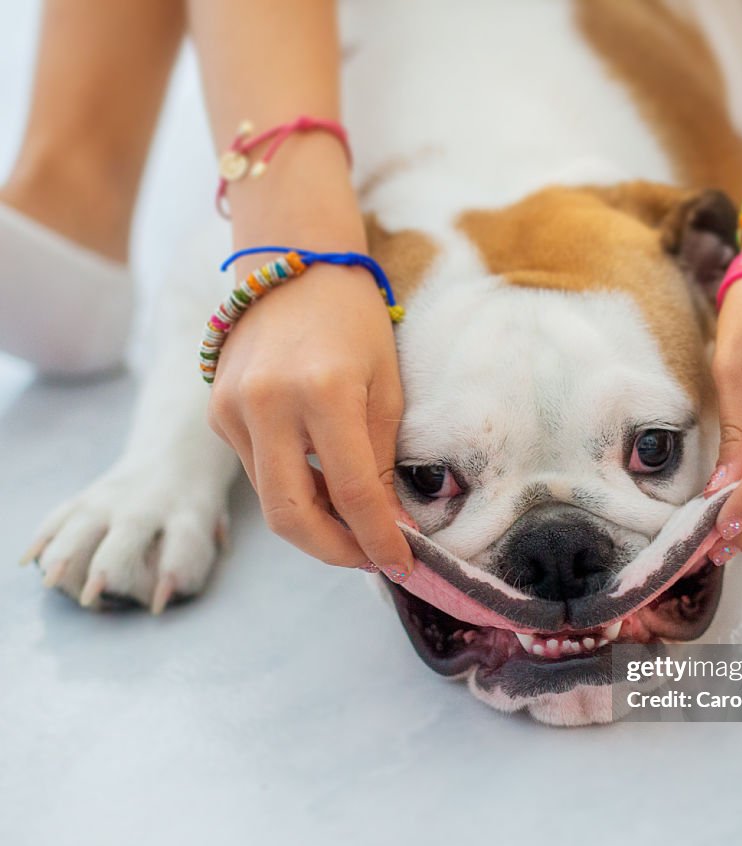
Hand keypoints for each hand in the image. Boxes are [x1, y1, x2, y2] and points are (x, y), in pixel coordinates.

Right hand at [206, 260, 412, 575]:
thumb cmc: (355, 322)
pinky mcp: (218, 414)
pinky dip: (292, 490)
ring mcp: (232, 410)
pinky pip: (257, 472)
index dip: (380, 539)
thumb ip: (382, 461)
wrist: (293, 264)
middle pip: (290, 516)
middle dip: (334, 552)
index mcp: (322, 392)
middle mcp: (266, 404)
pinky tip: (321, 483)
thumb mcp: (385, 387)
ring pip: (271, 500)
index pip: (353, 493)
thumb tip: (392, 527)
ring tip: (354, 521)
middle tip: (370, 558)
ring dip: (315, 524)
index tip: (403, 564)